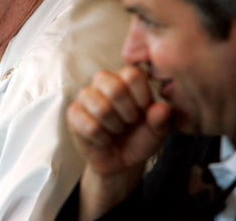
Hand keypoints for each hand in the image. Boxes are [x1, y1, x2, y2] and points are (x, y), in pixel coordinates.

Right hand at [67, 65, 172, 219]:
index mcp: (125, 78)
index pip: (132, 74)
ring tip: (116, 130)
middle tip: (129, 122)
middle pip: (114, 88)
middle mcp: (103, 81)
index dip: (142, 97)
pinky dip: (102, 138)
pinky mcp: (73, 113)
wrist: (120, 161)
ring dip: (114, 127)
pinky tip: (103, 138)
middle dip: (127, 113)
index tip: (144, 111)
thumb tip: (162, 109)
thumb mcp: (157, 131)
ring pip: (101, 108)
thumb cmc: (139, 138)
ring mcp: (85, 96)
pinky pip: (89, 126)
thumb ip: (162, 120)